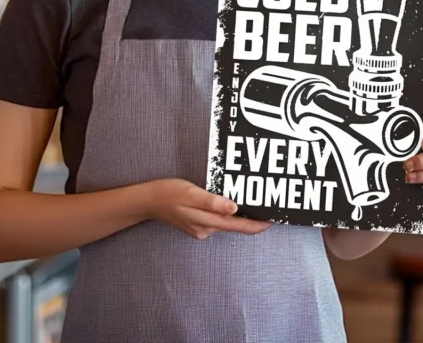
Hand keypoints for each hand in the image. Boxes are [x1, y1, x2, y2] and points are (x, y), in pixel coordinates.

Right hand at [147, 179, 272, 240]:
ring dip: (241, 215)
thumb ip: (213, 202)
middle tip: (270, 207)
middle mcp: (206, 229)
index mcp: (207, 222)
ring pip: (227, 222)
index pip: (239, 226)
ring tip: (256, 202)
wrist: (148, 201)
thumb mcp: (191, 193)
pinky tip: (232, 203)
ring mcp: (201, 228)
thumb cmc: (169, 193)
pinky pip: (217, 219)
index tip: (274, 220)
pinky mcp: (197, 224)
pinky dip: (227, 213)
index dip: (258, 225)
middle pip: (236, 225)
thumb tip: (235, 209)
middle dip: (253, 218)